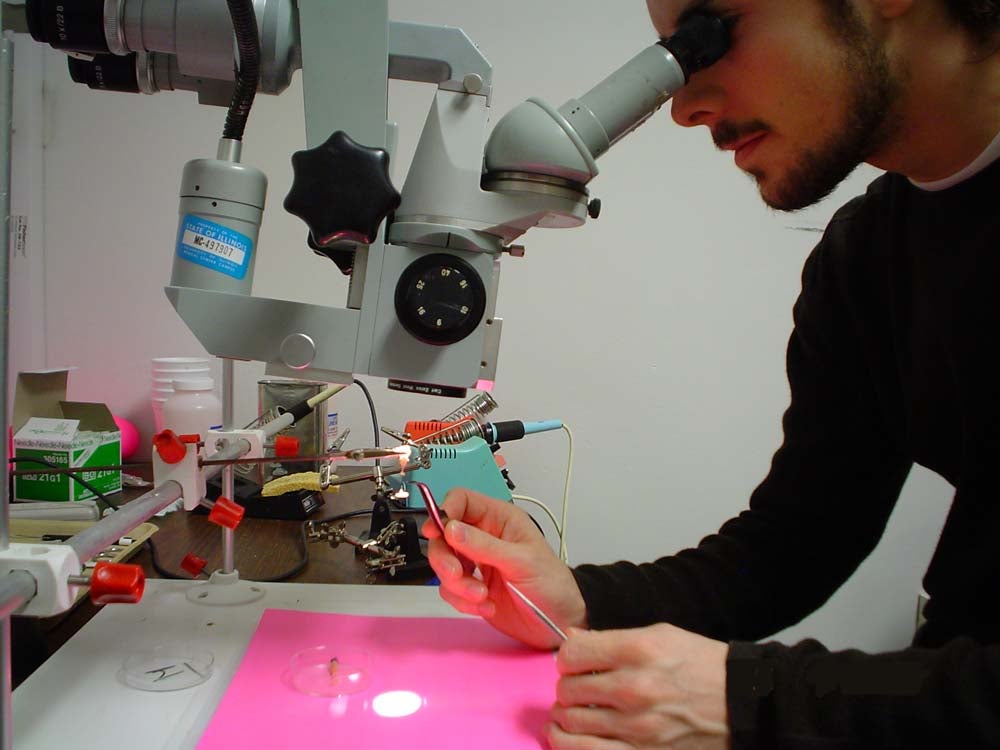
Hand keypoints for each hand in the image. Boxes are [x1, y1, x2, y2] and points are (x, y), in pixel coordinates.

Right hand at [422, 487, 586, 648]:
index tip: (435, 532)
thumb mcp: (521, 561)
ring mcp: (476, 563)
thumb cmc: (552, 583)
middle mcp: (484, 537)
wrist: (560, 621)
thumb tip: (450, 528)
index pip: (462, 501)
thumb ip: (484, 545)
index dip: (444, 511)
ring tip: (482, 597)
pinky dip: (462, 602)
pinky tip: (486, 607)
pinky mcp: (471, 588)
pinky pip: (450, 590)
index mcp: (499, 519)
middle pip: (444, 536)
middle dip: (446, 558)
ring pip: (444, 565)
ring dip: (457, 585)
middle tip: (457, 575)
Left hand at [548, 623, 729, 749]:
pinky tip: (567, 734)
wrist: (742, 702)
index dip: (568, 657)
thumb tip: (572, 641)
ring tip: (572, 709)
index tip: (576, 661)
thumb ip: (611, 639)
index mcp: (637, 650)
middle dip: (568, 686)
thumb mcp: (660, 635)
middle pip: (568, 688)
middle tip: (578, 685)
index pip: (572, 654)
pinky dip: (568, 743)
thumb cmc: (701, 665)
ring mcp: (637, 727)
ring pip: (571, 721)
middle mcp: (634, 688)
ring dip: (565, 714)